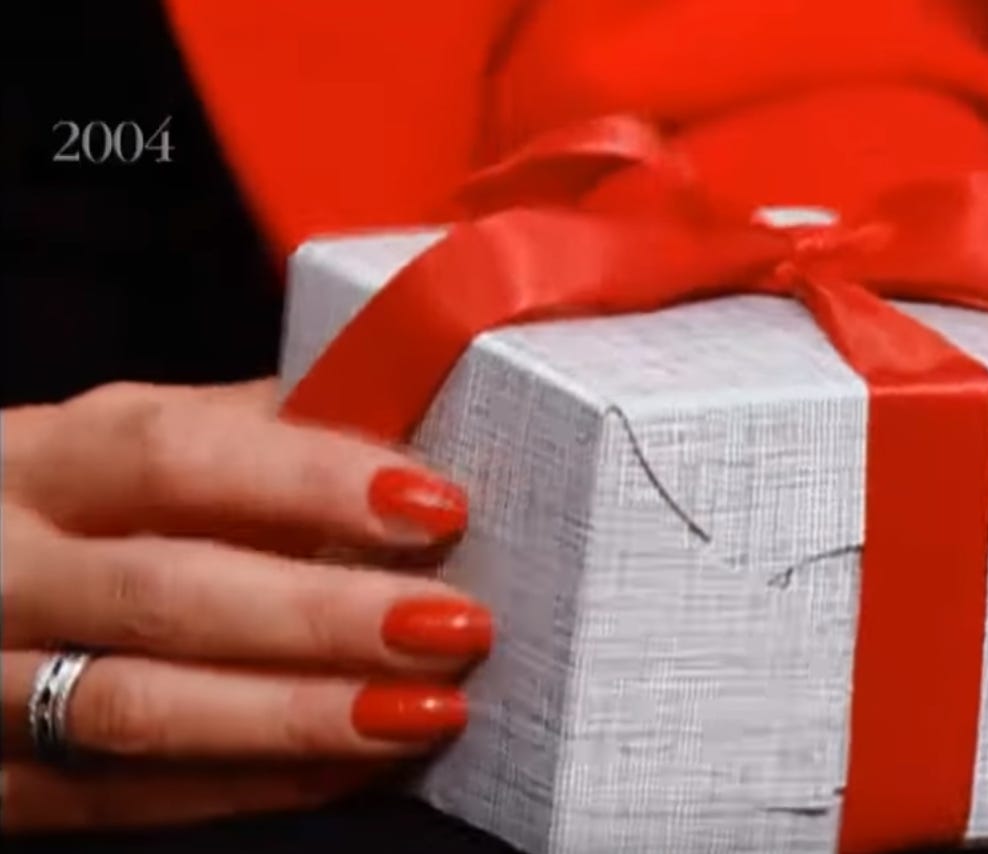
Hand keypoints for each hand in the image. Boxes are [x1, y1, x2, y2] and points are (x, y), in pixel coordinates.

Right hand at [1, 380, 489, 831]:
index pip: (171, 456)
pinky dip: (256, 783)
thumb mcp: (118, 445)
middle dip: (323, 614)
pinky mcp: (1, 787)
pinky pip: (127, 798)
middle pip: (165, 593)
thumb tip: (403, 415)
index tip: (432, 505)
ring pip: (143, 711)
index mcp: (38, 464)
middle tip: (454, 625)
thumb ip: (248, 432)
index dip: (310, 481)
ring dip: (302, 715)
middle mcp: (1, 574)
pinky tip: (356, 765)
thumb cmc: (60, 511)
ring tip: (426, 709)